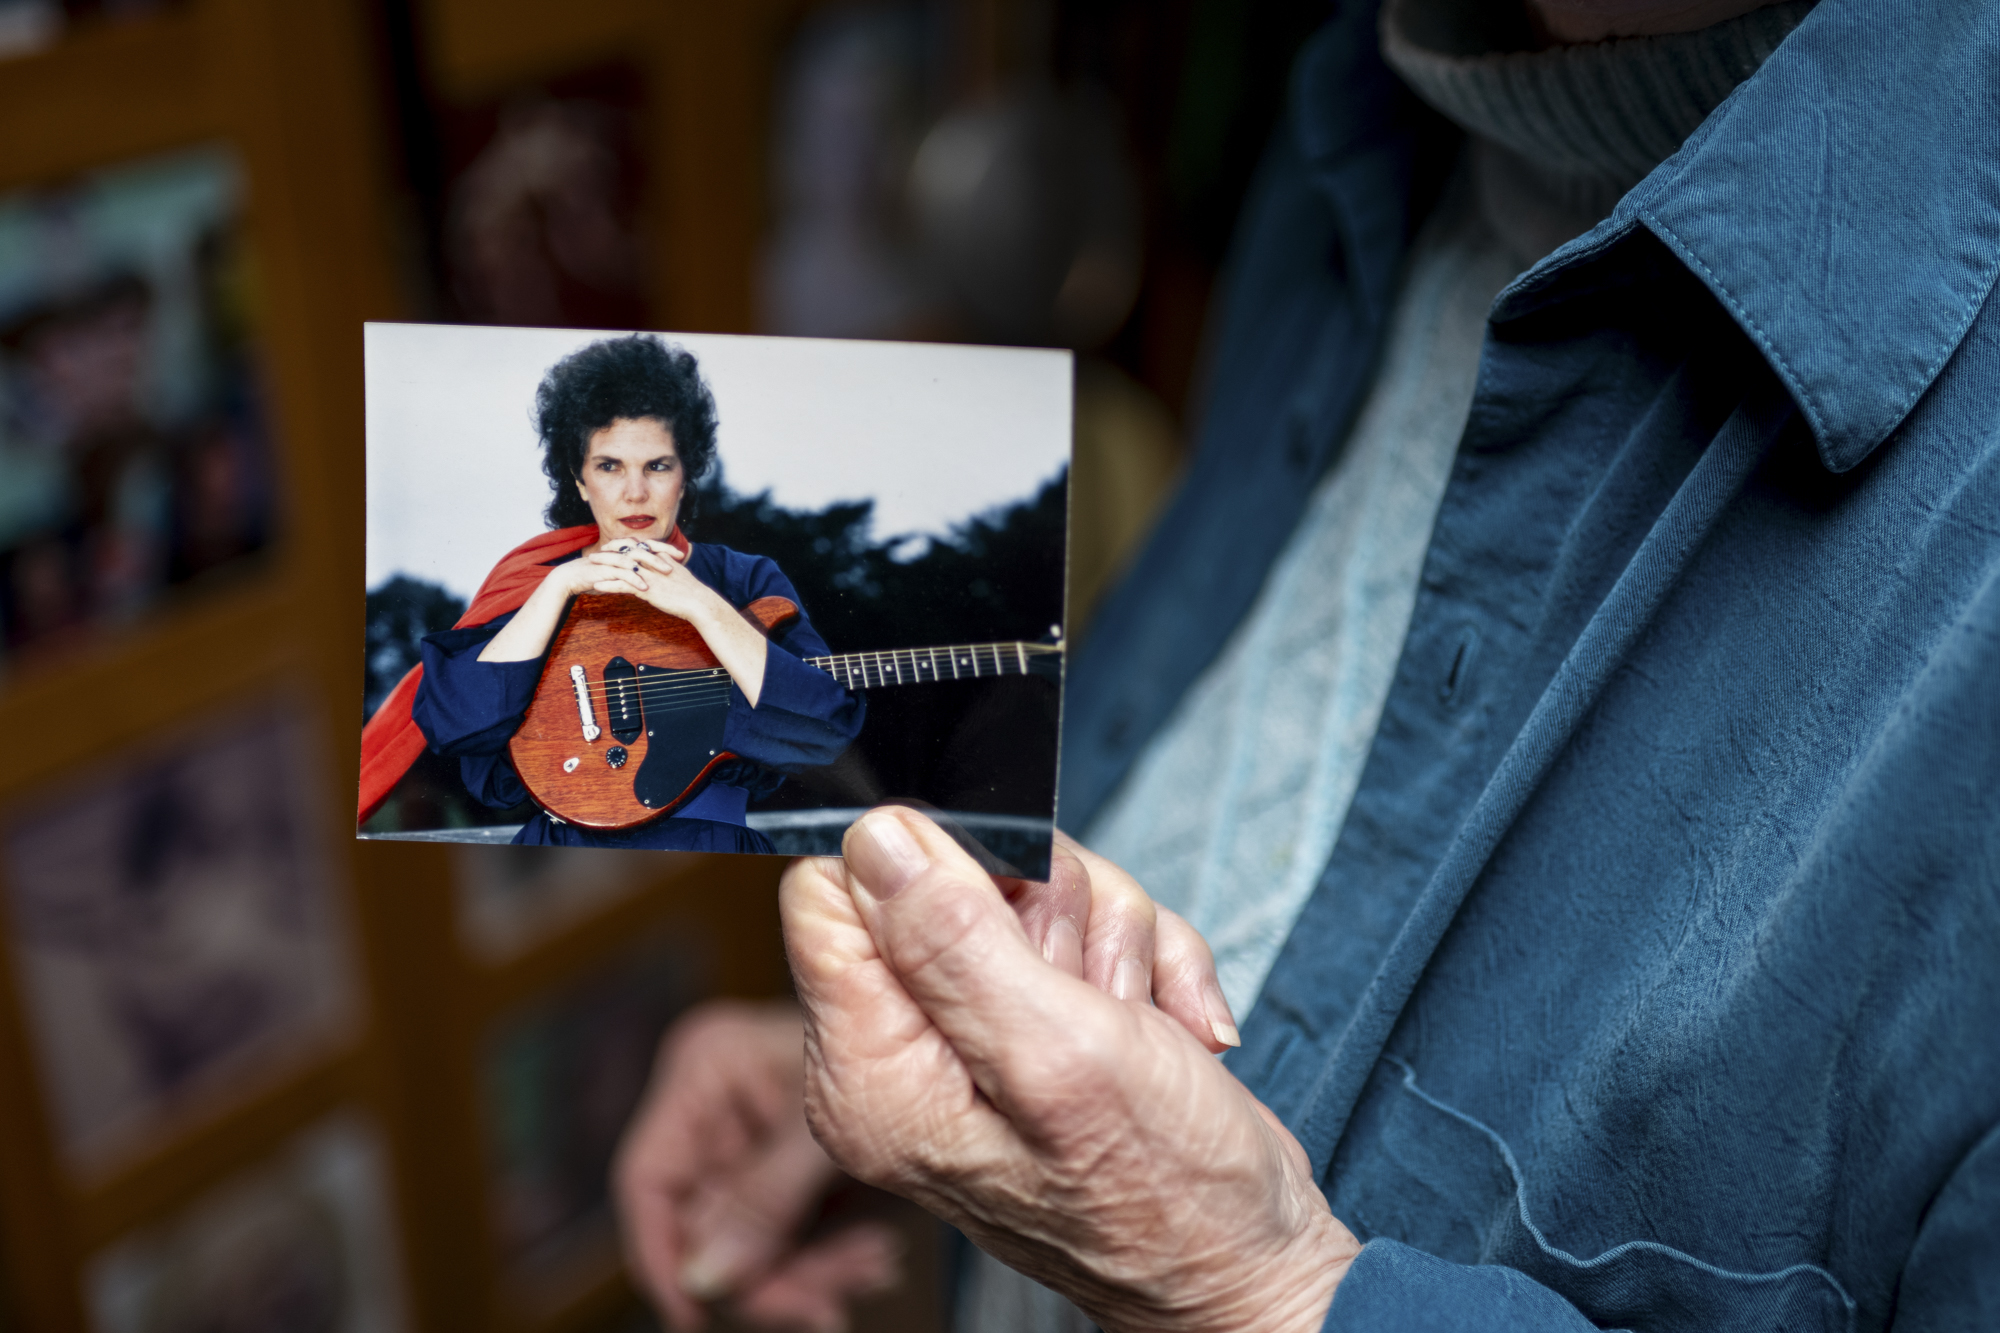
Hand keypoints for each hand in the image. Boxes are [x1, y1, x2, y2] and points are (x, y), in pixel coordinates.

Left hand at [597, 540, 725, 625]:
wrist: (699, 602)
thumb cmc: (691, 591)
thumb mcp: (679, 573)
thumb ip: (668, 566)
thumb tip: (662, 565)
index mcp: (660, 557)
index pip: (637, 546)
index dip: (622, 545)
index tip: (610, 546)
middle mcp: (653, 563)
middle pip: (625, 552)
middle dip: (608, 552)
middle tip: (595, 554)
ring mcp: (649, 575)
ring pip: (621, 566)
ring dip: (604, 567)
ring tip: (589, 568)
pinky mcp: (647, 589)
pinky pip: (623, 585)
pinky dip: (609, 585)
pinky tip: (597, 587)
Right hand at [613, 1000, 900, 1332]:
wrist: (961, 1053)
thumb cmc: (898, 1054)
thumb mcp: (825, 1133)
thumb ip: (765, 1202)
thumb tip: (704, 1279)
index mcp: (706, 1069)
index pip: (648, 1179)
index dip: (661, 1254)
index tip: (693, 1313)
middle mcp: (719, 1106)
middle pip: (702, 1225)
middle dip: (767, 1272)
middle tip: (825, 1303)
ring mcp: (752, 1142)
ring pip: (747, 1246)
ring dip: (809, 1273)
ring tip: (873, 1266)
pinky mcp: (787, 1174)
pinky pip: (786, 1240)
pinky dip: (828, 1260)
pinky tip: (874, 1256)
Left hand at [783, 807, 1359, 1332]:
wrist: (1251, 1259)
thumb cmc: (1165, 1197)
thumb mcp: (1055, 1054)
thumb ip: (951, 940)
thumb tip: (869, 837)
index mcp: (870, 1070)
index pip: (832, 890)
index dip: (928, 872)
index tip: (1007, 918)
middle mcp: (906, 1049)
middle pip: (944, 872)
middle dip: (1045, 909)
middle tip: (1088, 994)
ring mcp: (975, 1032)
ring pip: (1030, 885)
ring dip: (1110, 939)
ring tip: (1133, 1024)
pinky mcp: (1038, 1016)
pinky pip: (1087, 921)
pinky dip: (1144, 960)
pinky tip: (1163, 1029)